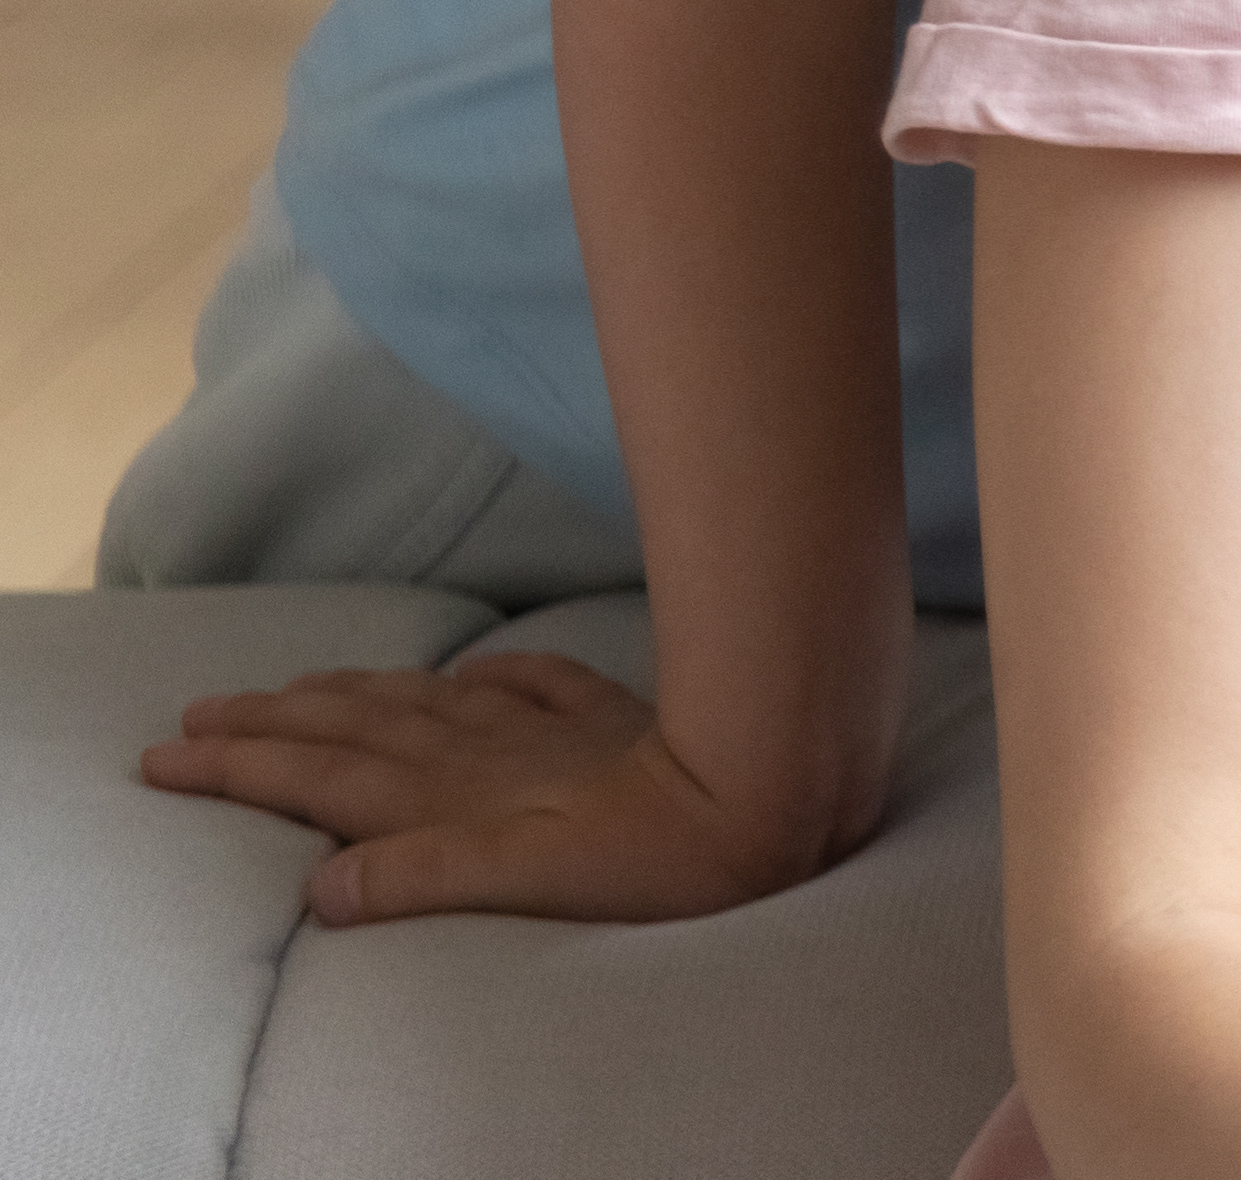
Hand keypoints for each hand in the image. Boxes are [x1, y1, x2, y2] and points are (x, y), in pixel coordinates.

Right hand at [139, 646, 866, 925]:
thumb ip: (420, 877)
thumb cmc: (651, 859)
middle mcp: (484, 752)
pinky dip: (483, 674)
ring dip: (350, 692)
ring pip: (423, 700)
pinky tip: (473, 667)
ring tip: (299, 685)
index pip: (317, 776)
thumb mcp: (523, 882)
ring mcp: (544, 728)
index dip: (237, 765)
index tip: (163, 752)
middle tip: (199, 709)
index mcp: (451, 797)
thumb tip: (317, 885)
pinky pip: (527, 682)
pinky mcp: (607, 716)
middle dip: (269, 720)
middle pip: (353, 727)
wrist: (764, 793)